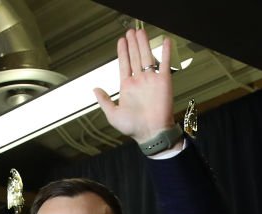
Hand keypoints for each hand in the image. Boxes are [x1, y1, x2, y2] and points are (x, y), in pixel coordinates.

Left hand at [95, 28, 175, 143]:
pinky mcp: (164, 81)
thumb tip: (95, 89)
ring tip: (140, 32)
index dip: (122, 52)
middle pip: (135, 57)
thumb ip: (104, 101)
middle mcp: (139, 81)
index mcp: (127, 87)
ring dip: (143, 44)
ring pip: (147, 56)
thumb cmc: (132, 127)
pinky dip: (165, 51)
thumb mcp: (112, 114)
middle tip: (130, 31)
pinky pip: (165, 63)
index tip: (121, 41)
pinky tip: (164, 41)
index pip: (124, 64)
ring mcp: (151, 80)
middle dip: (132, 44)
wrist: (151, 133)